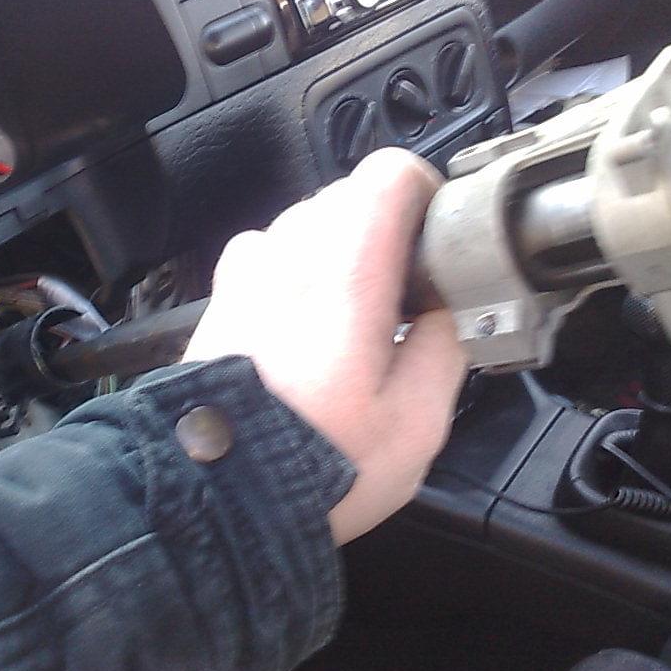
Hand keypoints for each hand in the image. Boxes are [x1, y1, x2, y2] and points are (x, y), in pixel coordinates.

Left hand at [184, 148, 467, 544]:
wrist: (217, 496)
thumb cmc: (318, 465)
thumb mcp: (417, 424)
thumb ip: (448, 347)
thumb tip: (452, 307)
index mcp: (346, 278)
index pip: (387, 174)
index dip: (423, 194)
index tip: (434, 238)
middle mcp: (288, 259)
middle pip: (348, 194)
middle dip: (384, 230)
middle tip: (399, 294)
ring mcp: (246, 275)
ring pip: (305, 220)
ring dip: (337, 249)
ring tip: (350, 315)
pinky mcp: (221, 298)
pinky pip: (266, 251)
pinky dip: (293, 268)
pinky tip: (302, 319)